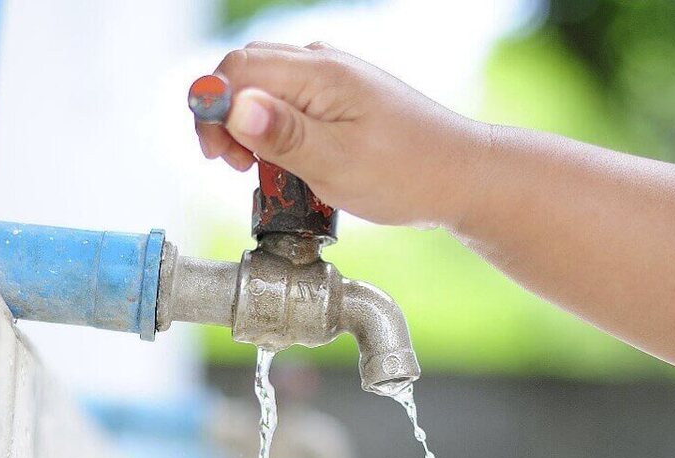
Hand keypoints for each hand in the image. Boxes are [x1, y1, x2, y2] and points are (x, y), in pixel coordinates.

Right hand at [195, 42, 486, 228]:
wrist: (461, 176)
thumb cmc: (407, 173)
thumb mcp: (337, 163)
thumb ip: (282, 135)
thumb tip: (234, 107)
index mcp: (320, 72)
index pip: (237, 69)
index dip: (213, 109)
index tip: (219, 155)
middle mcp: (323, 63)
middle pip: (245, 72)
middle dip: (226, 117)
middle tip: (237, 165)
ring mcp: (333, 78)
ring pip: (265, 87)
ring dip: (250, 126)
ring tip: (262, 168)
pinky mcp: (340, 98)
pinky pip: (289, 101)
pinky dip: (274, 129)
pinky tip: (287, 161)